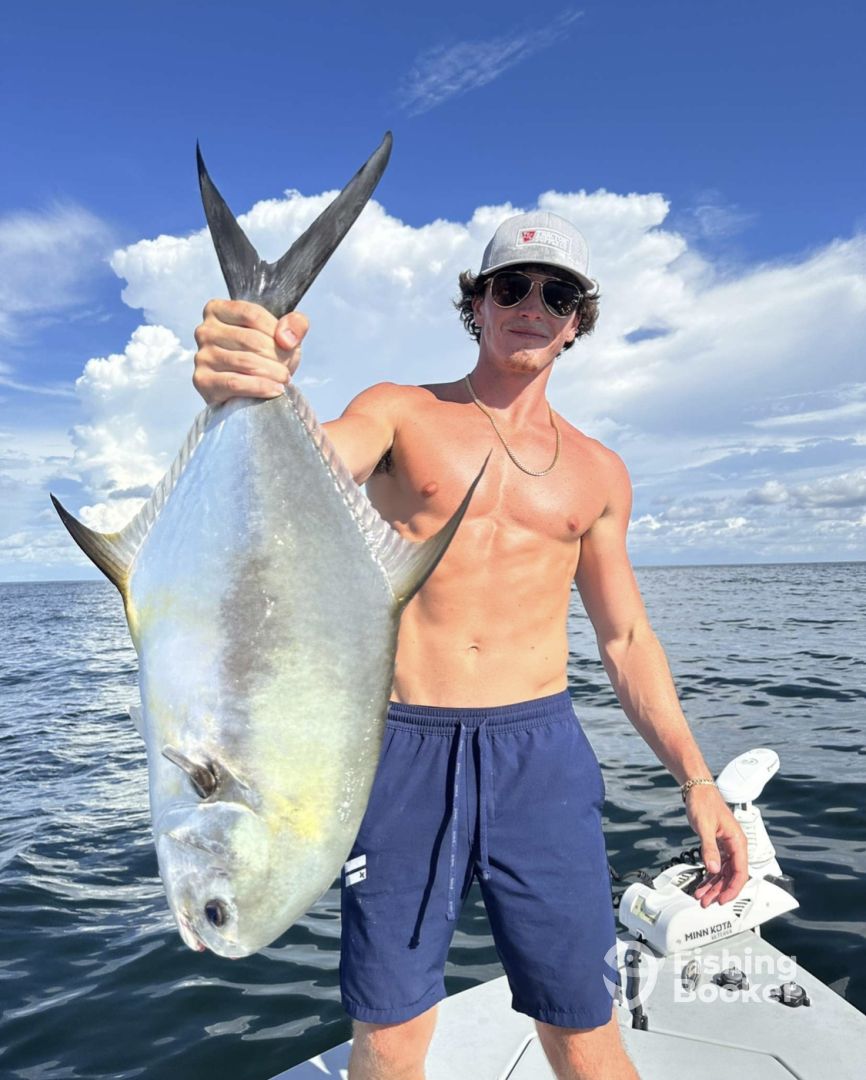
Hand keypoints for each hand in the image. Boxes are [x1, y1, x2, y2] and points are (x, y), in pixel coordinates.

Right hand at [192, 299, 308, 405]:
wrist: (252, 392)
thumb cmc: (267, 356)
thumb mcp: (285, 334)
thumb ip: (295, 324)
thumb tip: (285, 338)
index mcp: (218, 310)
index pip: (252, 315)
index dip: (276, 331)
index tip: (289, 346)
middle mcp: (204, 330)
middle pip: (251, 340)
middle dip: (277, 356)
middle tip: (287, 368)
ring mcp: (202, 356)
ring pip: (245, 362)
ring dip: (272, 372)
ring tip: (284, 378)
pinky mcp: (203, 381)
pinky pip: (235, 383)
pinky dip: (260, 387)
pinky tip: (275, 389)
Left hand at [686, 787, 749, 907]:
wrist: (698, 790)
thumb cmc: (704, 802)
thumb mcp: (704, 826)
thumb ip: (709, 848)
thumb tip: (714, 869)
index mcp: (738, 842)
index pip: (741, 872)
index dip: (732, 889)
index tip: (722, 900)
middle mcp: (735, 845)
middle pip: (732, 876)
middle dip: (720, 891)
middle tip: (707, 902)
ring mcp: (727, 846)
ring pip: (724, 873)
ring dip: (714, 886)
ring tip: (702, 896)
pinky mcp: (719, 845)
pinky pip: (717, 865)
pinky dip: (710, 876)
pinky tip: (702, 883)